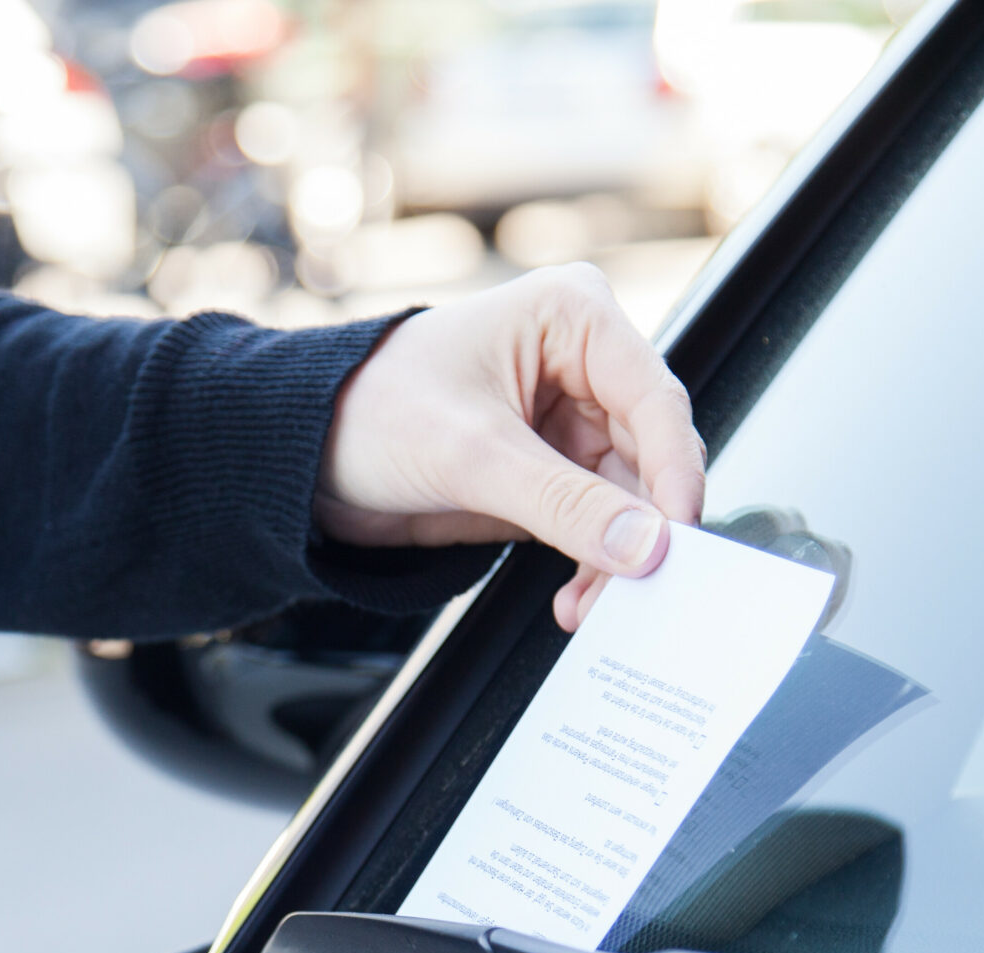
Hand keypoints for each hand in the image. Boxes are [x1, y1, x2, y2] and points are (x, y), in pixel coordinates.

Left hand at [317, 264, 705, 631]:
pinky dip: (593, 566)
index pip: (654, 398)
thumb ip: (564, 504)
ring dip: (617, 559)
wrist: (306, 459)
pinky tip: (575, 597)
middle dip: (643, 528)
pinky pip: (598, 525)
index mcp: (572, 317)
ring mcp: (570, 423)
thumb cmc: (369, 410)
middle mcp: (582, 365)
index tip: (677, 535)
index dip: (673, 471)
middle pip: (651, 455)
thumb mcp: (471, 455)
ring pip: (630, 501)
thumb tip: (645, 545)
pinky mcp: (552, 475)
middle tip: (637, 586)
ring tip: (590, 605)